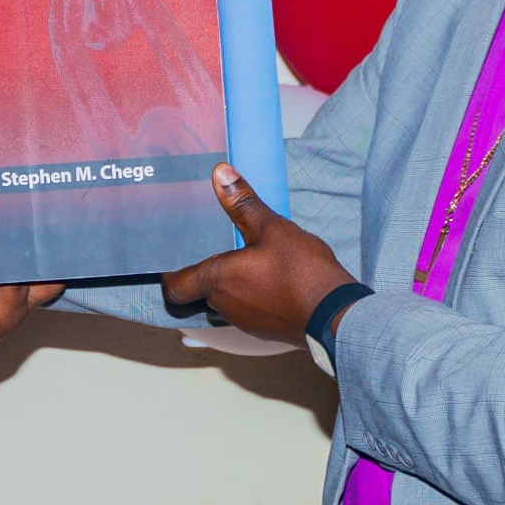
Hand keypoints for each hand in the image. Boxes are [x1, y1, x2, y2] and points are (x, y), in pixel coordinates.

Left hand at [159, 164, 352, 342]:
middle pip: (201, 289)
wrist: (336, 315)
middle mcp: (224, 305)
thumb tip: (221, 175)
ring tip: (250, 257)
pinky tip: (273, 277)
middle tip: (220, 244)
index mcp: (217, 280)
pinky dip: (253, 293)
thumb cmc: (301, 273)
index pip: (174, 286)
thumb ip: (243, 203)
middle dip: (208, 269)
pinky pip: (248, 308)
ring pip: (226, 298)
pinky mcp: (264, 329)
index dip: (169, 272)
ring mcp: (244, 321)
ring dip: (233, 281)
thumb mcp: (272, 228)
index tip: (173, 257)